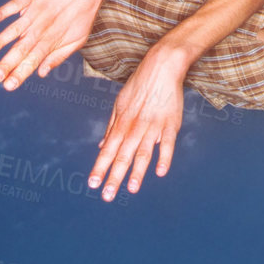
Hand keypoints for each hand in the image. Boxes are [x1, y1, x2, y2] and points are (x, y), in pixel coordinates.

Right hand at [0, 0, 113, 89]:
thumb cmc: (82, 15)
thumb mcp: (77, 39)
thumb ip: (57, 56)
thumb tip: (40, 73)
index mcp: (50, 40)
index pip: (32, 61)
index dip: (20, 73)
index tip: (7, 86)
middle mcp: (41, 28)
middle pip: (21, 49)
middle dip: (6, 64)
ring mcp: (35, 12)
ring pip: (15, 28)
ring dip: (1, 40)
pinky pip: (15, 4)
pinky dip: (5, 11)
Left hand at [89, 46, 186, 200]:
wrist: (161, 67)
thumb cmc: (139, 85)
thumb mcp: (120, 104)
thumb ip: (111, 127)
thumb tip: (102, 146)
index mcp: (121, 123)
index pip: (108, 150)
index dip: (100, 167)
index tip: (92, 184)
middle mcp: (135, 128)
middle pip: (123, 156)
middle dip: (114, 177)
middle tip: (107, 196)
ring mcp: (154, 127)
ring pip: (144, 153)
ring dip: (138, 172)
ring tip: (132, 189)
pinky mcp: (171, 124)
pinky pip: (168, 144)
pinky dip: (164, 158)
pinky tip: (161, 172)